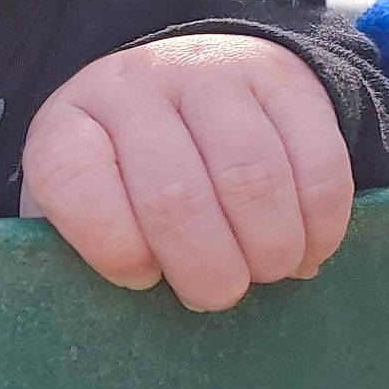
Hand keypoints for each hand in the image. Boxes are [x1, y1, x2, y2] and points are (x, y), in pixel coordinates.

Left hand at [19, 34, 353, 310]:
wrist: (192, 79)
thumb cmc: (131, 175)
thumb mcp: (87, 204)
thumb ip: (91, 253)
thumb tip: (125, 315)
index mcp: (69, 124)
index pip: (73, 183)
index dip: (111, 248)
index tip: (141, 276)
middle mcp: (135, 85)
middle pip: (174, 196)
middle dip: (205, 270)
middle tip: (216, 294)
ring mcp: (211, 72)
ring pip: (252, 178)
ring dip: (268, 250)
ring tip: (264, 271)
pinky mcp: (283, 78)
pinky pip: (316, 163)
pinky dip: (319, 225)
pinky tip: (305, 248)